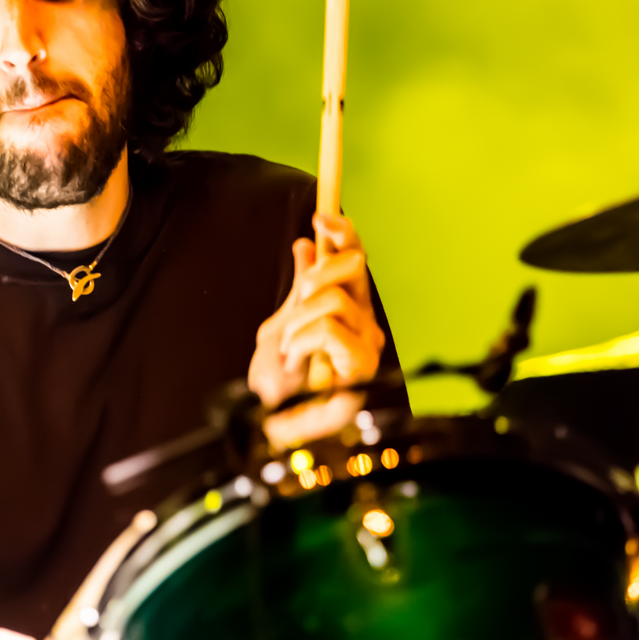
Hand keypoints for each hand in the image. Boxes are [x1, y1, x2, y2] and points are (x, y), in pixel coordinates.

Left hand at [248, 212, 385, 448]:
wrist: (271, 423)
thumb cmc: (279, 384)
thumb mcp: (281, 325)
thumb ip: (299, 289)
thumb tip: (306, 244)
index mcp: (348, 310)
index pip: (355, 258)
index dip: (344, 233)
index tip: (323, 216)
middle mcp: (365, 323)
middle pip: (352, 267)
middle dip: (313, 279)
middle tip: (293, 314)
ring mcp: (367, 344)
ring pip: (333, 298)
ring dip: (298, 322)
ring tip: (290, 351)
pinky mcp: (363, 367)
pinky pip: (330, 329)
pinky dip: (302, 340)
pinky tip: (297, 361)